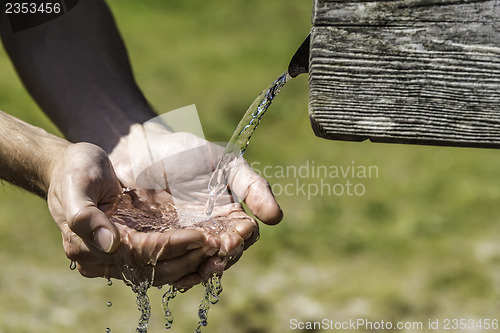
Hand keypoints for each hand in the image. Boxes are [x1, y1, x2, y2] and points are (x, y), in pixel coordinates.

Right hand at [47, 142, 220, 286]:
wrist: (71, 168)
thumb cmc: (75, 171)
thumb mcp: (77, 184)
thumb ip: (86, 215)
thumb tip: (110, 244)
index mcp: (87, 246)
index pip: (139, 254)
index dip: (170, 247)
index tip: (200, 236)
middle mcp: (105, 259)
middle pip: (154, 270)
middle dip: (188, 259)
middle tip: (219, 247)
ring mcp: (119, 257)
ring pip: (161, 271)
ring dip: (191, 264)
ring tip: (220, 252)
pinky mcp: (132, 249)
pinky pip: (161, 262)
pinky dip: (184, 259)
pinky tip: (206, 251)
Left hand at [109, 123, 282, 268]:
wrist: (140, 150)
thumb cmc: (185, 153)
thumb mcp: (224, 163)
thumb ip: (252, 186)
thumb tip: (276, 218)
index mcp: (229, 212)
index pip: (244, 235)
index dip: (241, 240)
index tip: (233, 240)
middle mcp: (210, 230)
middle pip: (225, 255)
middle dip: (222, 260)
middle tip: (214, 259)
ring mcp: (186, 239)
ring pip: (200, 264)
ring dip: (201, 271)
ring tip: (196, 272)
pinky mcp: (162, 245)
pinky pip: (174, 266)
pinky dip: (177, 274)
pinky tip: (176, 279)